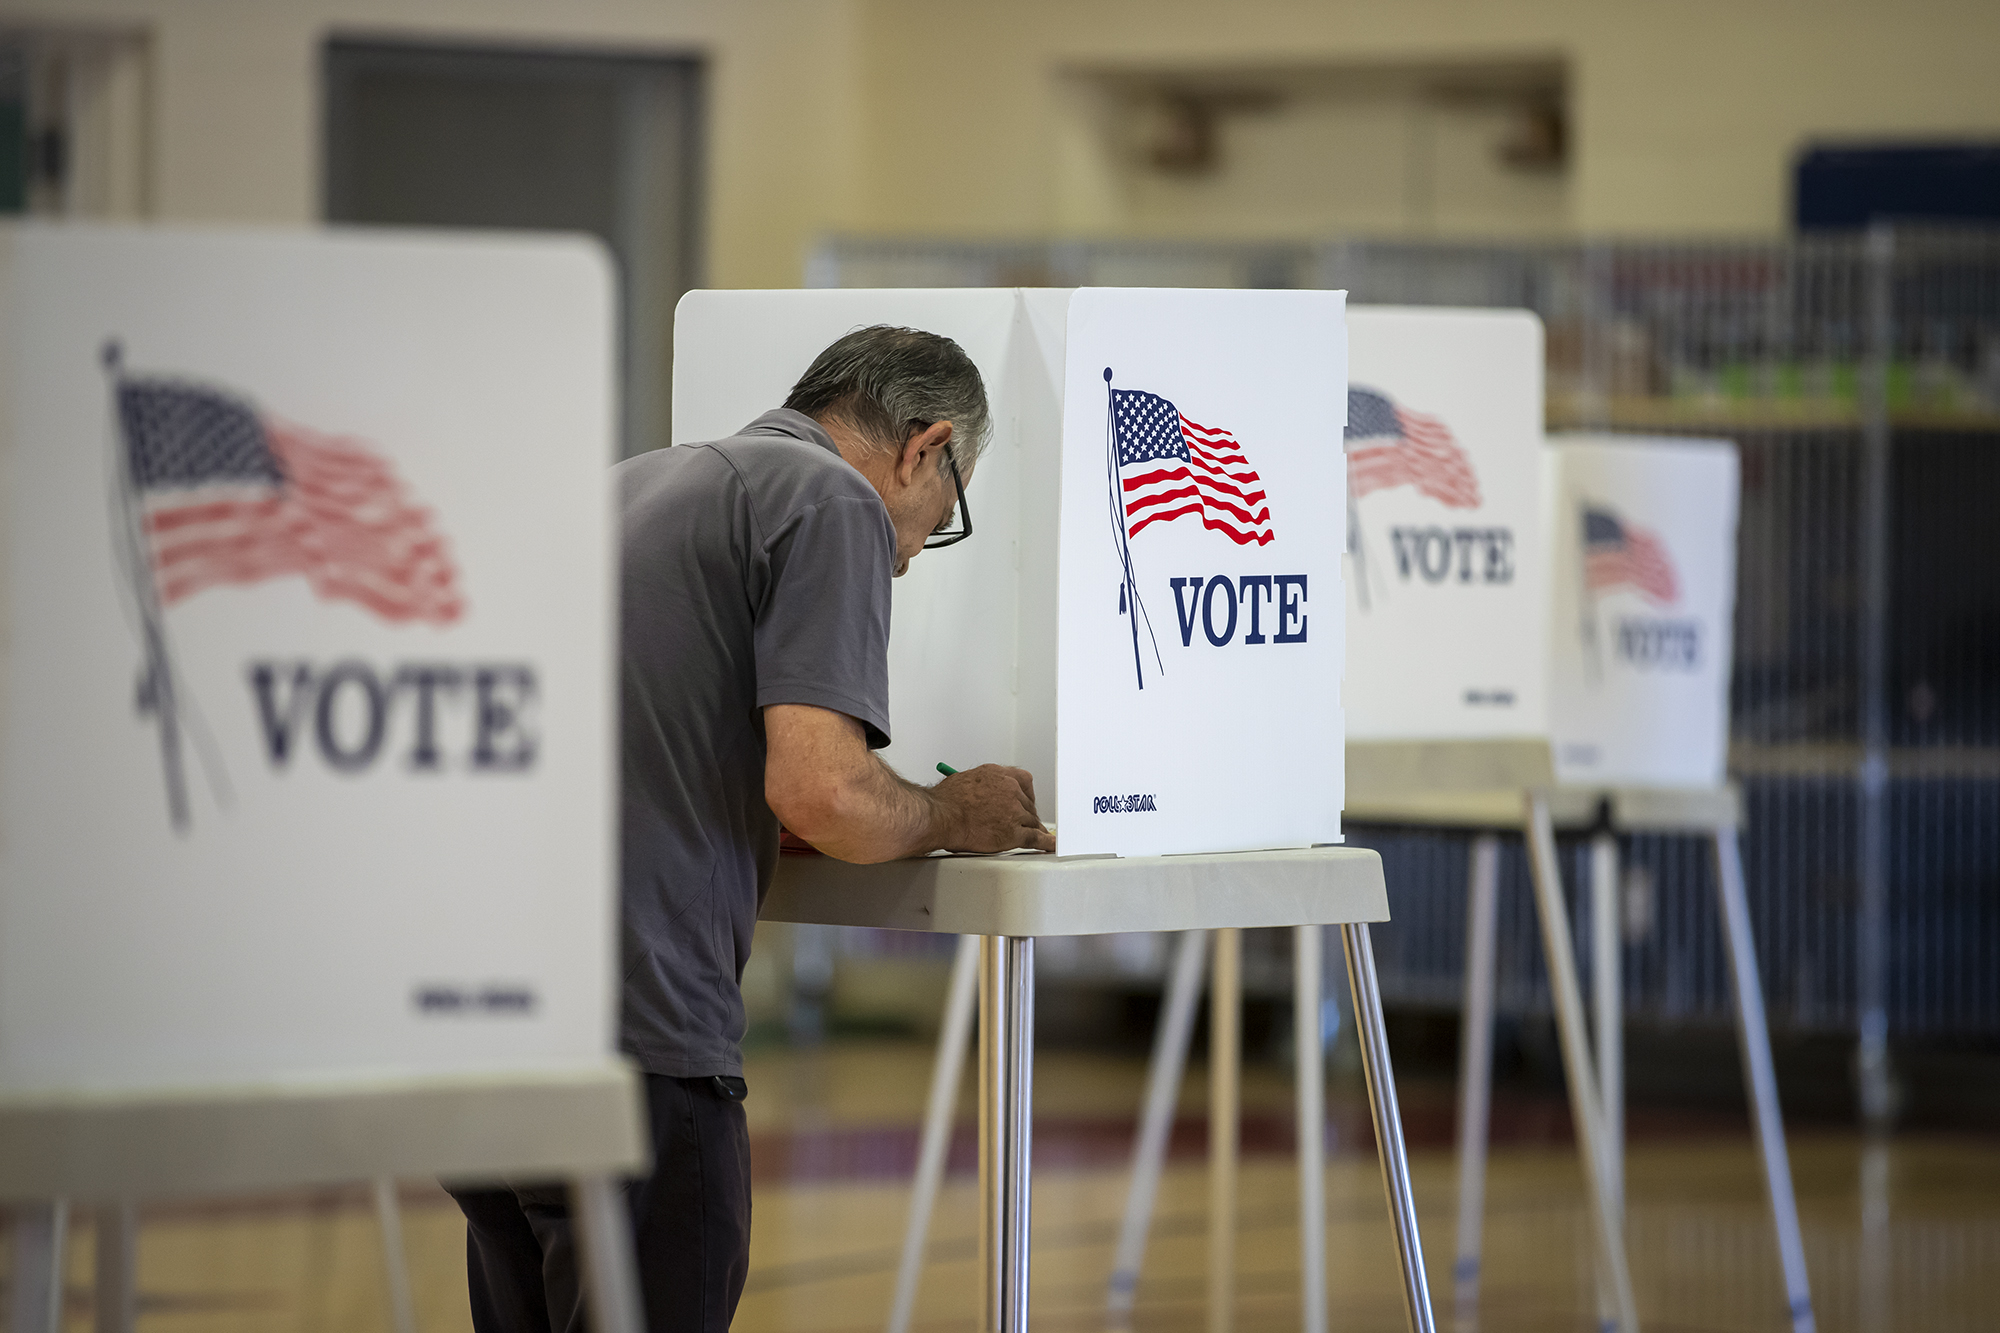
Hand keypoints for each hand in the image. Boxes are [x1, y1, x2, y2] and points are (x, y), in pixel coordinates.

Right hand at [933, 764, 1055, 853]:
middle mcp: (1010, 790)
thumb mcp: (966, 779)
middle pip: (1028, 804)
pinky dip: (1045, 842)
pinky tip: (1050, 844)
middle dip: (1025, 814)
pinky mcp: (1014, 833)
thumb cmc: (946, 801)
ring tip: (1029, 836)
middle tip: (1020, 823)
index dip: (1026, 795)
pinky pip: (1036, 838)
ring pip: (1031, 821)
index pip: (1024, 781)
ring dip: (1030, 829)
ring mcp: (1014, 812)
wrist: (941, 816)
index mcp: (999, 775)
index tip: (1024, 802)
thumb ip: (982, 785)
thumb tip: (984, 793)